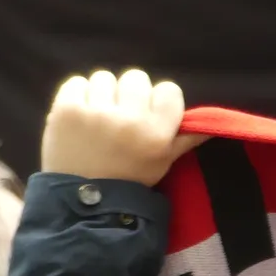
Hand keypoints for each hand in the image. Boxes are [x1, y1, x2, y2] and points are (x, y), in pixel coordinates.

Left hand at [40, 69, 206, 185]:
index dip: (159, 100)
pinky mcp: (66, 109)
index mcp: (157, 132)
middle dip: (130, 94)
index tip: (149, 113)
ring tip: (98, 115)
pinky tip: (81, 113)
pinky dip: (79, 94)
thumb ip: (186, 139)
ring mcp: (95, 112)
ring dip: (103, 94)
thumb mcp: (163, 162)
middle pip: (136, 77)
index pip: (169, 89)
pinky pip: (77, 82)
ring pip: (105, 78)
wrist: (83, 198)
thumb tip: (209, 124)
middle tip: (122, 114)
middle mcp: (129, 118)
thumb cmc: (129, 179)